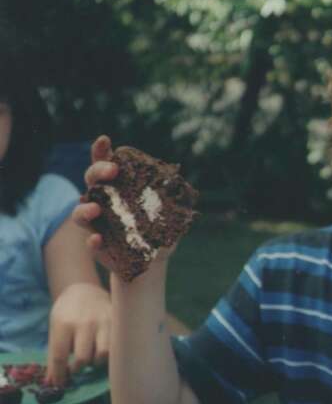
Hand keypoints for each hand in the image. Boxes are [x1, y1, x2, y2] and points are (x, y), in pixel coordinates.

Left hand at [45, 283, 111, 386]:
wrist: (85, 290)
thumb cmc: (67, 313)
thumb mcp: (54, 329)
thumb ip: (54, 355)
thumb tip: (51, 382)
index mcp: (64, 324)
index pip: (60, 356)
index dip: (59, 374)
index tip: (60, 384)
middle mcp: (86, 323)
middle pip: (83, 358)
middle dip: (79, 367)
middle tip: (77, 367)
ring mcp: (104, 321)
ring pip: (104, 354)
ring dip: (97, 361)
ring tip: (92, 356)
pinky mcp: (118, 321)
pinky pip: (117, 345)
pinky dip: (111, 353)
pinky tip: (105, 351)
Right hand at [73, 136, 175, 274]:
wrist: (153, 263)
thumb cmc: (161, 230)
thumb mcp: (171, 214)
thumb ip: (172, 199)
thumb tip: (178, 184)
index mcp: (120, 186)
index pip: (106, 163)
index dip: (102, 151)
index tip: (105, 140)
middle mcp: (104, 200)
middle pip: (92, 179)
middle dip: (98, 171)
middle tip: (111, 171)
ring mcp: (97, 222)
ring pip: (81, 210)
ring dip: (85, 208)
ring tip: (95, 209)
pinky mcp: (97, 244)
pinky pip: (90, 240)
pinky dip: (93, 240)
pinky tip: (99, 239)